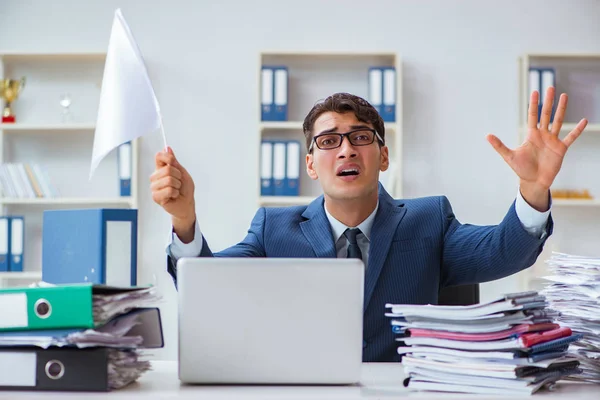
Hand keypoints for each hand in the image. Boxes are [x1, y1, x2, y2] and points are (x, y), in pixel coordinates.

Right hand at [150, 147, 195, 241]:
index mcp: (161, 169)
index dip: (167, 157)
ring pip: (169, 180)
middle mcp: (155, 177)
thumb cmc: (185, 189)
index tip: (174, 162)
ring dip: (177, 185)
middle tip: (179, 183)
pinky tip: (173, 196)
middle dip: (178, 176)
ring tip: (176, 190)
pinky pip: (168, 190)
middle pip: (167, 169)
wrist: (187, 203)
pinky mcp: (155, 196)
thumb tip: (167, 148)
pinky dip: (175, 193)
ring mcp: (154, 187)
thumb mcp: (182, 173)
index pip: (158, 156)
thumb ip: (174, 162)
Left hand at [487, 87, 587, 210]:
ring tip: (565, 96)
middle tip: (550, 87)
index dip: (533, 104)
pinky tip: (583, 120)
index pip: (532, 115)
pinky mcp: (561, 149)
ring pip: (559, 121)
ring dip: (561, 109)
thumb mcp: (509, 156)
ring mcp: (553, 141)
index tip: (535, 91)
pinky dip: (577, 130)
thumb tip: (487, 135)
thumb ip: (499, 145)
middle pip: (546, 114)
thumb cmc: (521, 169)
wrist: (534, 181)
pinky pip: (571, 137)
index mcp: (531, 135)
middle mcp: (542, 135)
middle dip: (548, 101)